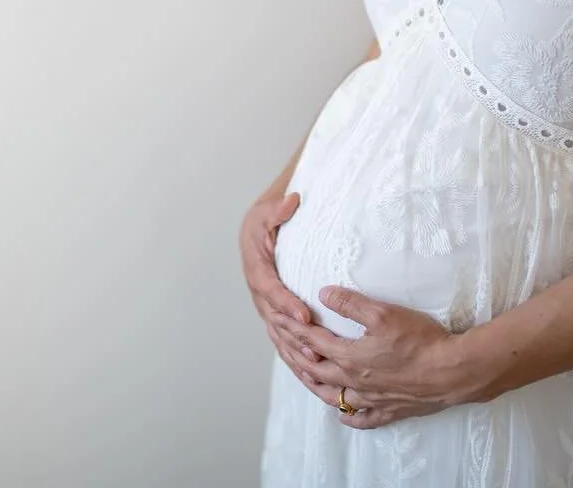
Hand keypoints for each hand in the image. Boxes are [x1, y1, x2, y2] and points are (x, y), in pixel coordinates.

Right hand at [240, 190, 313, 361]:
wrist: (258, 226)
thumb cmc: (267, 218)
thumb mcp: (270, 209)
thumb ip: (280, 209)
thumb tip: (292, 201)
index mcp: (256, 266)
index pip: (270, 288)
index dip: (285, 302)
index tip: (304, 314)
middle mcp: (258, 290)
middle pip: (274, 318)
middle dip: (294, 336)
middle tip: (316, 350)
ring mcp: (264, 304)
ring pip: (277, 332)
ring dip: (295, 350)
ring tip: (316, 365)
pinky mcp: (273, 312)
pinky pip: (281, 337)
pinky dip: (294, 354)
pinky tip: (310, 371)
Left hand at [269, 285, 481, 429]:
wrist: (453, 371)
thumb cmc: (421, 341)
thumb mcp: (383, 313)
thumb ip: (350, 303)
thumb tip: (323, 293)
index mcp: (350, 357)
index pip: (311, 341)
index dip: (291, 327)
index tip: (276, 317)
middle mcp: (355, 381)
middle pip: (314, 370)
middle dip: (293, 354)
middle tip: (279, 343)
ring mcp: (371, 399)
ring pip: (332, 396)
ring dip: (313, 384)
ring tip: (304, 375)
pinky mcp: (390, 410)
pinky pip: (362, 419)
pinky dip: (348, 416)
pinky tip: (343, 415)